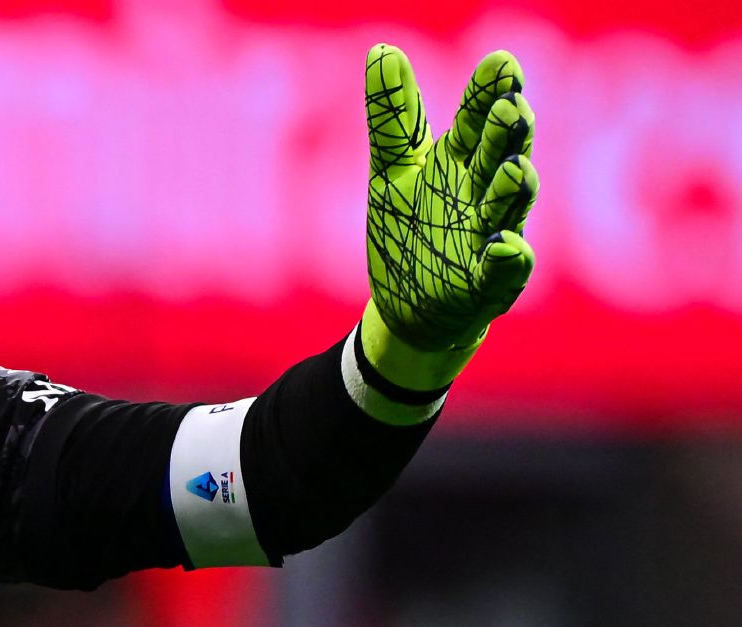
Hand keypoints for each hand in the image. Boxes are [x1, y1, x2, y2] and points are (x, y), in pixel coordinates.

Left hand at [363, 43, 539, 385]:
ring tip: (514, 168)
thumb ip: (395, 116)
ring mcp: (490, 238)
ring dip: (514, 189)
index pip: (477, 119)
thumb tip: (381, 48)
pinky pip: (505, 271)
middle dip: (509, 134)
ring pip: (510, 209)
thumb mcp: (394, 170)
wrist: (406, 307)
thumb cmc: (412, 229)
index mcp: (461, 161)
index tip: (502, 62)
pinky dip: (507, 258)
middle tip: (511, 106)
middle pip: (501, 156)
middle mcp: (484, 194)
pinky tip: (503, 246)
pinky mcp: (488, 286)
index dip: (489, 94)